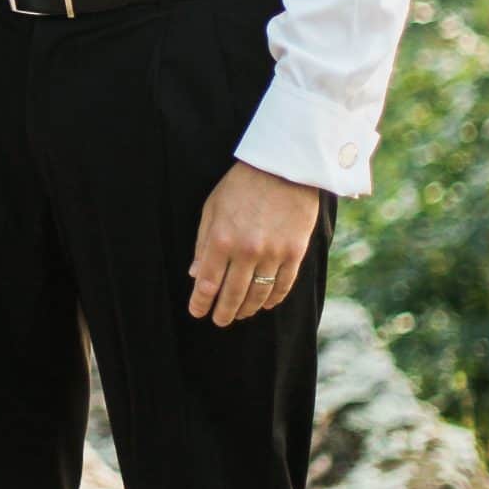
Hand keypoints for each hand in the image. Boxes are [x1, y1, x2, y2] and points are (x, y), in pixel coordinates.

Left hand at [189, 161, 320, 327]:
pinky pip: (283, 286)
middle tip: (219, 320)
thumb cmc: (241, 185)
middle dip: (223, 312)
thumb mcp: (212, 208)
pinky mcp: (295, 253)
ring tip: (240, 314)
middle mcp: (246, 251)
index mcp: (221, 239)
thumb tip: (194, 274)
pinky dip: (273, 299)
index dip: (200, 302)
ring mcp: (273, 254)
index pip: (206, 283)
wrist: (284, 167)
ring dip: (246, 309)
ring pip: (258, 294)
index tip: (197, 312)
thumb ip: (202, 243)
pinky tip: (264, 304)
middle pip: (232, 294)